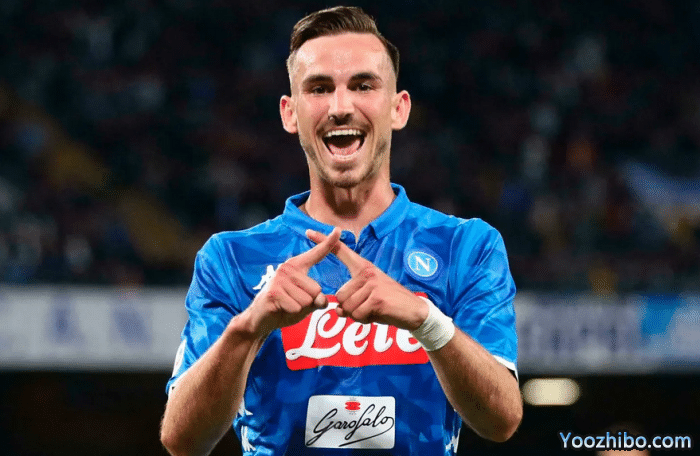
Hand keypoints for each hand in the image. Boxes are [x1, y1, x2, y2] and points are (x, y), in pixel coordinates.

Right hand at [247, 227, 340, 335]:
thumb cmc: (286, 306)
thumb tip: (322, 300)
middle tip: (293, 301)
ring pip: (307, 300)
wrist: (260, 318)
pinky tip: (281, 309)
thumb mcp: (306, 302)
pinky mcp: (274, 292)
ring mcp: (279, 279)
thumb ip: (317, 299)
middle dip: (309, 302)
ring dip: (300, 308)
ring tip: (287, 305)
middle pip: (316, 290)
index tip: (338, 230)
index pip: (316, 254)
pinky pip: (296, 307)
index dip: (328, 243)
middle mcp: (288, 268)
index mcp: (297, 266)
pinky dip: (291, 312)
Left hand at [307, 229, 427, 329]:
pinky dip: (365, 320)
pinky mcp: (377, 298)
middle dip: (351, 309)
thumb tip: (337, 310)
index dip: (324, 242)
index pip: (341, 251)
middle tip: (369, 307)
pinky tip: (378, 314)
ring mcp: (372, 284)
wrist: (414, 311)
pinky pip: (358, 315)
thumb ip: (351, 301)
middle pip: (340, 296)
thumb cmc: (389, 304)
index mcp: (363, 268)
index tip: (308, 231)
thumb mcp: (368, 298)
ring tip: (374, 310)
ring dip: (358, 315)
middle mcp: (367, 272)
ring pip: (348, 307)